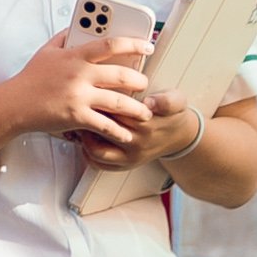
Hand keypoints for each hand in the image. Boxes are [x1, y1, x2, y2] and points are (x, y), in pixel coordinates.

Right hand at [7, 30, 150, 149]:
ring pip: (119, 102)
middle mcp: (80, 75)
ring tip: (145, 113)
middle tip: (145, 84)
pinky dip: (118, 131)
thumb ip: (64, 37)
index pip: (111, 44)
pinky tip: (127, 134)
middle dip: (140, 81)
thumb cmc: (30, 78)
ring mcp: (79, 97)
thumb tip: (77, 25)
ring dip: (136, 109)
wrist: (15, 104)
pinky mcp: (76, 117)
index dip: (133, 44)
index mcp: (75, 56)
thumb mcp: (47, 51)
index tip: (147, 46)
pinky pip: (104, 125)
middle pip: (122, 75)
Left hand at [84, 84, 207, 171]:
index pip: (115, 110)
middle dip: (87, 115)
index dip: (100, 99)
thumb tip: (150, 102)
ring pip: (96, 150)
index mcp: (147, 123)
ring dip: (84, 136)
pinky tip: (85, 138)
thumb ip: (167, 100)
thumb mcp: (176, 100)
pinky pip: (99, 164)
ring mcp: (129, 157)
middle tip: (77, 102)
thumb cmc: (171, 114)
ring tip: (80, 121)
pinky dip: (87, 152)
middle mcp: (136, 143)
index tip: (91, 90)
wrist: (179, 137)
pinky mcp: (124, 166)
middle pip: (101, 128)